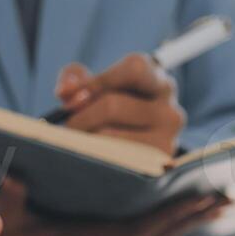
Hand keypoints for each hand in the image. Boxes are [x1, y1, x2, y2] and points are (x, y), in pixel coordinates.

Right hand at [0, 179, 227, 235]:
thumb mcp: (0, 220)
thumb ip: (9, 200)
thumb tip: (14, 176)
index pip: (134, 235)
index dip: (167, 217)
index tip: (197, 199)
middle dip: (188, 218)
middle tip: (225, 198)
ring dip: (183, 223)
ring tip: (216, 203)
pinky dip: (165, 226)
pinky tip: (183, 213)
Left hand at [56, 54, 186, 155]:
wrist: (134, 152)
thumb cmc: (111, 111)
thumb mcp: (95, 87)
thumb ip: (76, 79)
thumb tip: (65, 91)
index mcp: (157, 81)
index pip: (134, 69)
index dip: (97, 82)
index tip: (70, 95)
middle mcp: (169, 109)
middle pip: (112, 105)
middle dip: (81, 116)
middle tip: (68, 126)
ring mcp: (167, 140)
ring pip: (107, 136)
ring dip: (84, 140)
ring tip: (82, 143)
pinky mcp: (155, 167)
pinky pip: (111, 160)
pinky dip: (92, 158)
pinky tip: (92, 157)